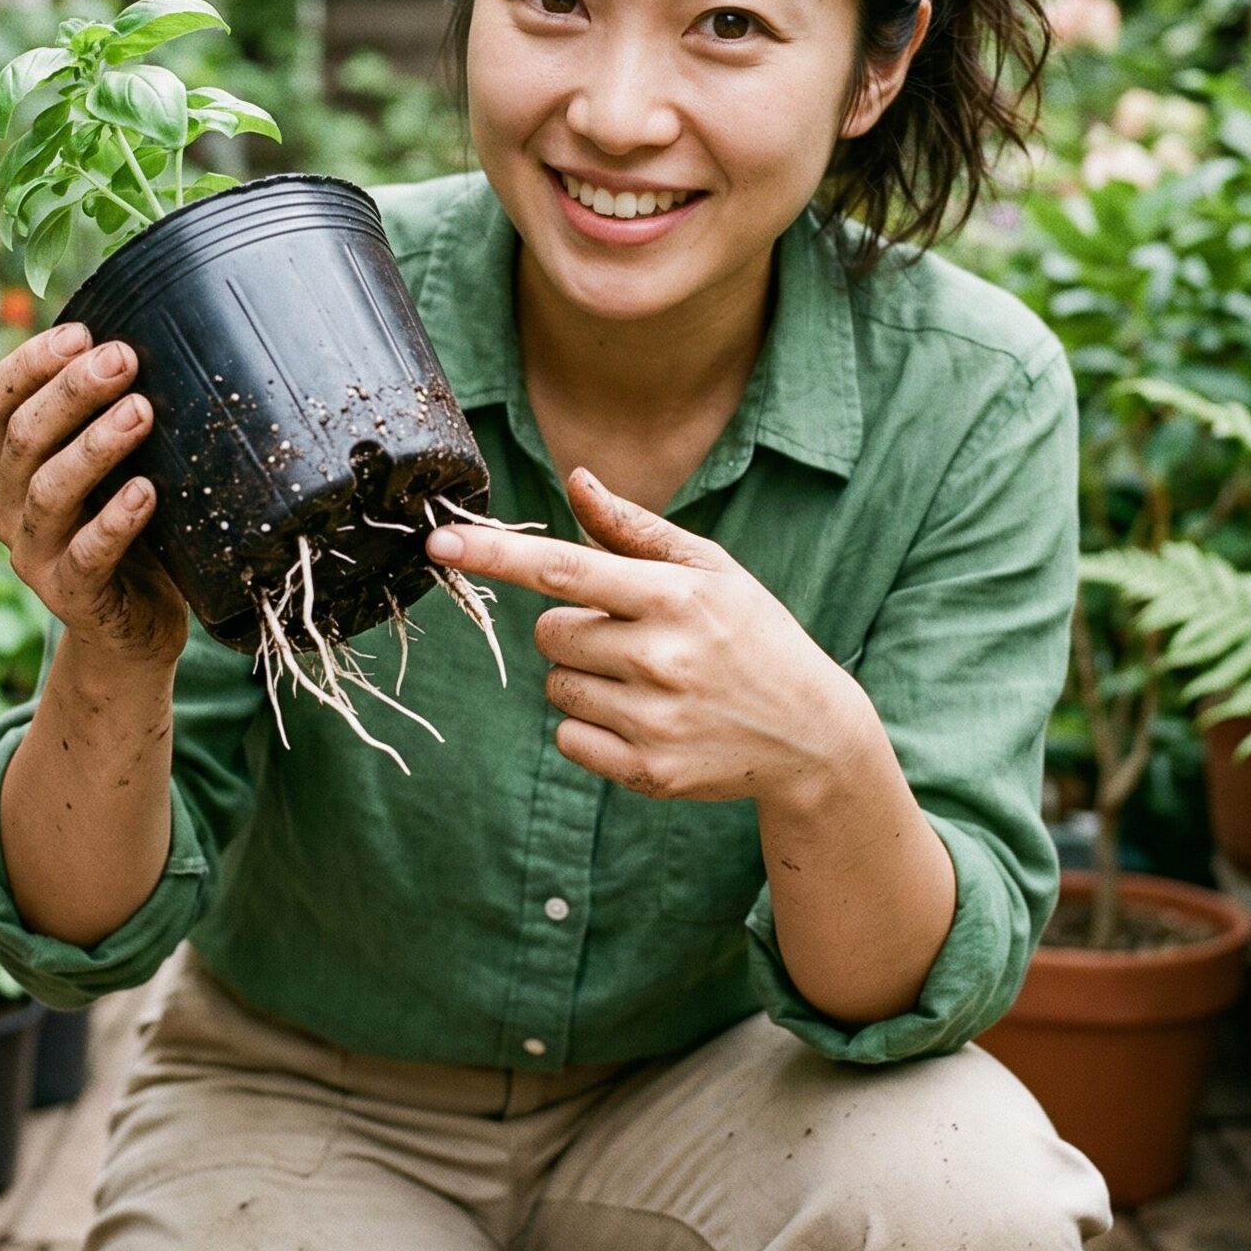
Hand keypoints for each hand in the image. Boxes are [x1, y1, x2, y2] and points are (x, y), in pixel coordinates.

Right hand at [0, 322, 188, 664]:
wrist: (136, 630)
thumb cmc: (134, 531)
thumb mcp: (121, 466)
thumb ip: (119, 417)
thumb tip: (159, 340)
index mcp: (14, 462)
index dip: (31, 362)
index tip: (83, 333)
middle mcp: (10, 503)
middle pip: (24, 436)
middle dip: (73, 391)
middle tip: (123, 360)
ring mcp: (33, 553)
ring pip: (49, 490)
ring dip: (96, 446)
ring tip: (142, 412)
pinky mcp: (68, 596)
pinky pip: (85, 555)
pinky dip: (115, 520)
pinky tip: (147, 492)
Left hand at [424, 467, 864, 804]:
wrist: (811, 734)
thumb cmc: (752, 636)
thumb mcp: (710, 570)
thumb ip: (634, 530)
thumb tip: (576, 480)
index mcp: (675, 597)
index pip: (563, 569)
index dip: (495, 554)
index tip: (440, 541)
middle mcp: (661, 657)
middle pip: (548, 632)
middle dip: (574, 629)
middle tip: (631, 638)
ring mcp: (653, 720)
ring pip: (556, 686)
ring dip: (586, 680)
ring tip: (650, 682)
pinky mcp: (648, 771)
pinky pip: (568, 738)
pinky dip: (591, 729)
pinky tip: (645, 721)